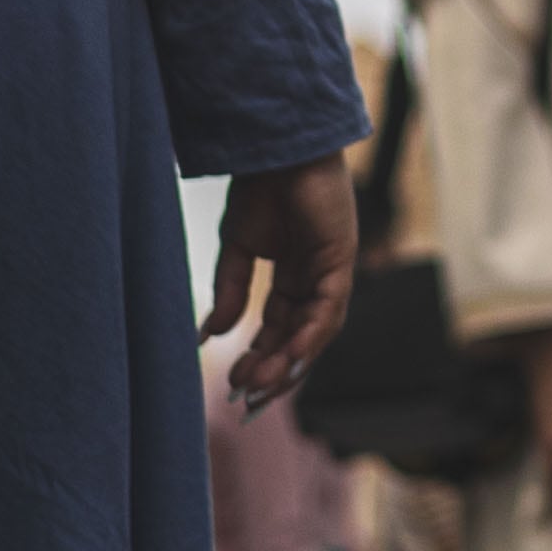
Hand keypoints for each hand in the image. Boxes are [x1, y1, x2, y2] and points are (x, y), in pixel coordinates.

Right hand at [207, 158, 360, 408]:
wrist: (272, 149)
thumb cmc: (258, 187)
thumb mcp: (236, 247)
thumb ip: (229, 291)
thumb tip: (210, 335)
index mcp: (291, 275)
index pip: (278, 328)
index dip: (259, 358)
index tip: (234, 386)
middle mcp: (314, 278)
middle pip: (298, 337)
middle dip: (273, 370)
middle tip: (246, 401)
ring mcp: (331, 270)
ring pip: (315, 332)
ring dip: (287, 361)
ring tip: (258, 386)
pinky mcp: (341, 260)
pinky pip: (328, 310)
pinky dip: (309, 336)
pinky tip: (287, 358)